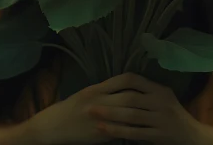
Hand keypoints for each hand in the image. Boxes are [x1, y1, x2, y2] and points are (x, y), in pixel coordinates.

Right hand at [24, 73, 163, 144]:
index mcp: (96, 89)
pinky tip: (142, 131)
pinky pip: (121, 131)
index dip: (139, 81)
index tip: (150, 84)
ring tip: (154, 116)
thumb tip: (124, 88)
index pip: (123, 80)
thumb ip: (104, 90)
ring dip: (142, 116)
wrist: (53, 127)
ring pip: (128, 115)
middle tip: (159, 100)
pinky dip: (132, 131)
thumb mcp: (86, 94)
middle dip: (146, 99)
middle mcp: (99, 101)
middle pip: (130, 97)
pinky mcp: (100, 134)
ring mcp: (101, 118)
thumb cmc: (70, 109)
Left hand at [88, 72, 205, 144]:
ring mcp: (161, 119)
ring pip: (131, 116)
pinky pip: (135, 133)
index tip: (99, 87)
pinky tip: (105, 130)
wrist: (192, 136)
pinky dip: (118, 131)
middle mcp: (161, 102)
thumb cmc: (172, 116)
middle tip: (89, 104)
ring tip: (93, 115)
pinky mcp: (159, 135)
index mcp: (160, 90)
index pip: (135, 80)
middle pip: (131, 99)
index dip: (116, 82)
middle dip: (108, 102)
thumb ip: (146, 93)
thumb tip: (118, 86)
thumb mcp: (163, 99)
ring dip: (110, 116)